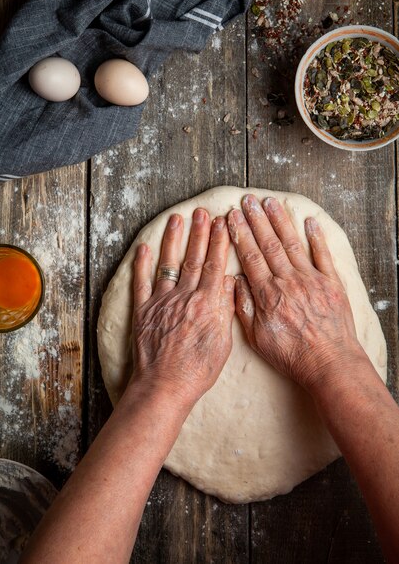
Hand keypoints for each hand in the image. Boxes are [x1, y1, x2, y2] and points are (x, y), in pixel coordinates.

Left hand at [131, 209, 234, 408]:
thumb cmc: (198, 370)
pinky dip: (142, 264)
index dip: (219, 242)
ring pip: (169, 264)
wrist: (165, 386)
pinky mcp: (144, 311)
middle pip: (194, 259)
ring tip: (177, 219)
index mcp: (207, 304)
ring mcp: (162, 302)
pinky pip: (142, 283)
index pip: (215, 265)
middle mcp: (185, 297)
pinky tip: (144, 247)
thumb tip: (229, 281)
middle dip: (200, 233)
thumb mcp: (223, 342)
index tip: (222, 223)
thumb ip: (225, 309)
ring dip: (173, 240)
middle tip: (202, 212)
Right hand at [227, 194, 364, 390]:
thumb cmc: (292, 355)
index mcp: (268, 293)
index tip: (231, 217)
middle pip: (269, 244)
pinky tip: (309, 221)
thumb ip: (244, 307)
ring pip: (292, 244)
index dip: (240, 235)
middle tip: (247, 200)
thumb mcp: (257, 337)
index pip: (250, 256)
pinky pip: (323, 255)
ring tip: (270, 202)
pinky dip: (316, 237)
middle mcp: (289, 281)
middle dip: (256, 220)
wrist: (329, 364)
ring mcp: (312, 280)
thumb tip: (236, 281)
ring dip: (280, 221)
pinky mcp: (332, 284)